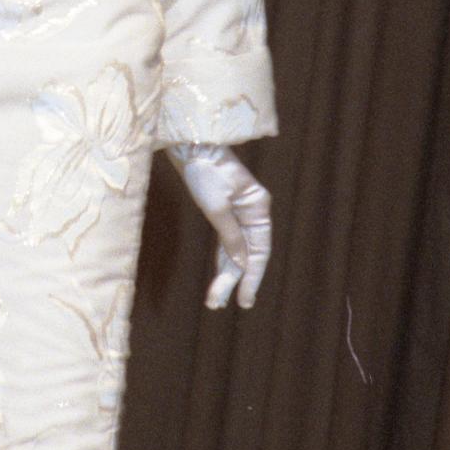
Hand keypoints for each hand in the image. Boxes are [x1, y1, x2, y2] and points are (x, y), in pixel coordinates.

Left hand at [168, 143, 271, 309]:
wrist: (189, 145)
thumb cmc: (204, 170)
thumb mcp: (216, 206)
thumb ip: (230, 236)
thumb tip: (240, 264)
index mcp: (258, 206)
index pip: (260, 250)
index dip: (252, 277)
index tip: (244, 301)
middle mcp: (252, 211)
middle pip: (247, 253)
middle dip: (232, 279)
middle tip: (217, 304)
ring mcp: (238, 211)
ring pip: (235, 250)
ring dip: (225, 273)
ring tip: (215, 300)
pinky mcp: (223, 209)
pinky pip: (226, 241)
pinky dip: (222, 258)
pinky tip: (218, 276)